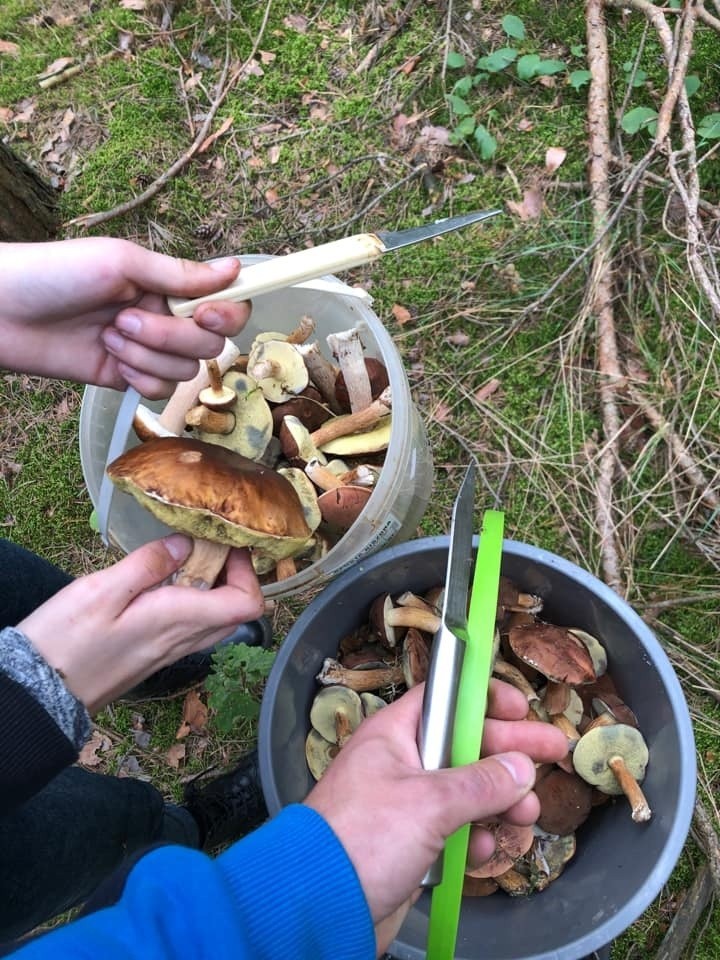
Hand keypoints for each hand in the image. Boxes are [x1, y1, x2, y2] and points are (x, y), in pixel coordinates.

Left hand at [0, 237, 248, 396]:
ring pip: (184, 370)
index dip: (226, 314)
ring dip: (146, 356)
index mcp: (166, 285)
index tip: (206, 314)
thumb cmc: (54, 274)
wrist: (2, 312)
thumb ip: (180, 274)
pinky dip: (138, 377)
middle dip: (170, 337)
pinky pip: (159, 390)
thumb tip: (235, 268)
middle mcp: (163, 317)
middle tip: (125, 319)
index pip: (225, 304)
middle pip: (209, 344)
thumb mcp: (121, 262)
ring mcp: (147, 351)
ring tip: (107, 336)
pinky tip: (109, 360)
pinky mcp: (127, 378)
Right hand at [17, 535, 264, 712]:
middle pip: (236, 610)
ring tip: (185, 557)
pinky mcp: (154, 655)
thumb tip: (186, 543)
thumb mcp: (102, 591)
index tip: (228, 544)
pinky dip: (192, 601)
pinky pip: (191, 627)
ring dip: (213, 587)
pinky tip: (163, 582)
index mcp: (179, 620)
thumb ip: (148, 565)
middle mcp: (183, 639)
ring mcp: (170, 651)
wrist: (41, 693)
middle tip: (207, 544)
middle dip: (233, 574)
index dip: (249, 571)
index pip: (246, 604)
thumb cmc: (66, 641)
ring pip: (215, 620)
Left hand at [305, 680, 567, 955]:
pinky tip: (484, 847)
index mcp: (394, 735)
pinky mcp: (409, 845)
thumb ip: (480, 783)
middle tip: (555, 753)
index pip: (444, 700)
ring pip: (464, 792)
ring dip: (498, 801)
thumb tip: (522, 767)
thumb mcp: (429, 803)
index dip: (483, 699)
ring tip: (527, 815)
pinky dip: (472, 837)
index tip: (520, 707)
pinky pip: (452, 831)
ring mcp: (405, 806)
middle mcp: (400, 764)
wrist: (318, 905)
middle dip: (508, 754)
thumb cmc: (366, 836)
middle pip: (464, 747)